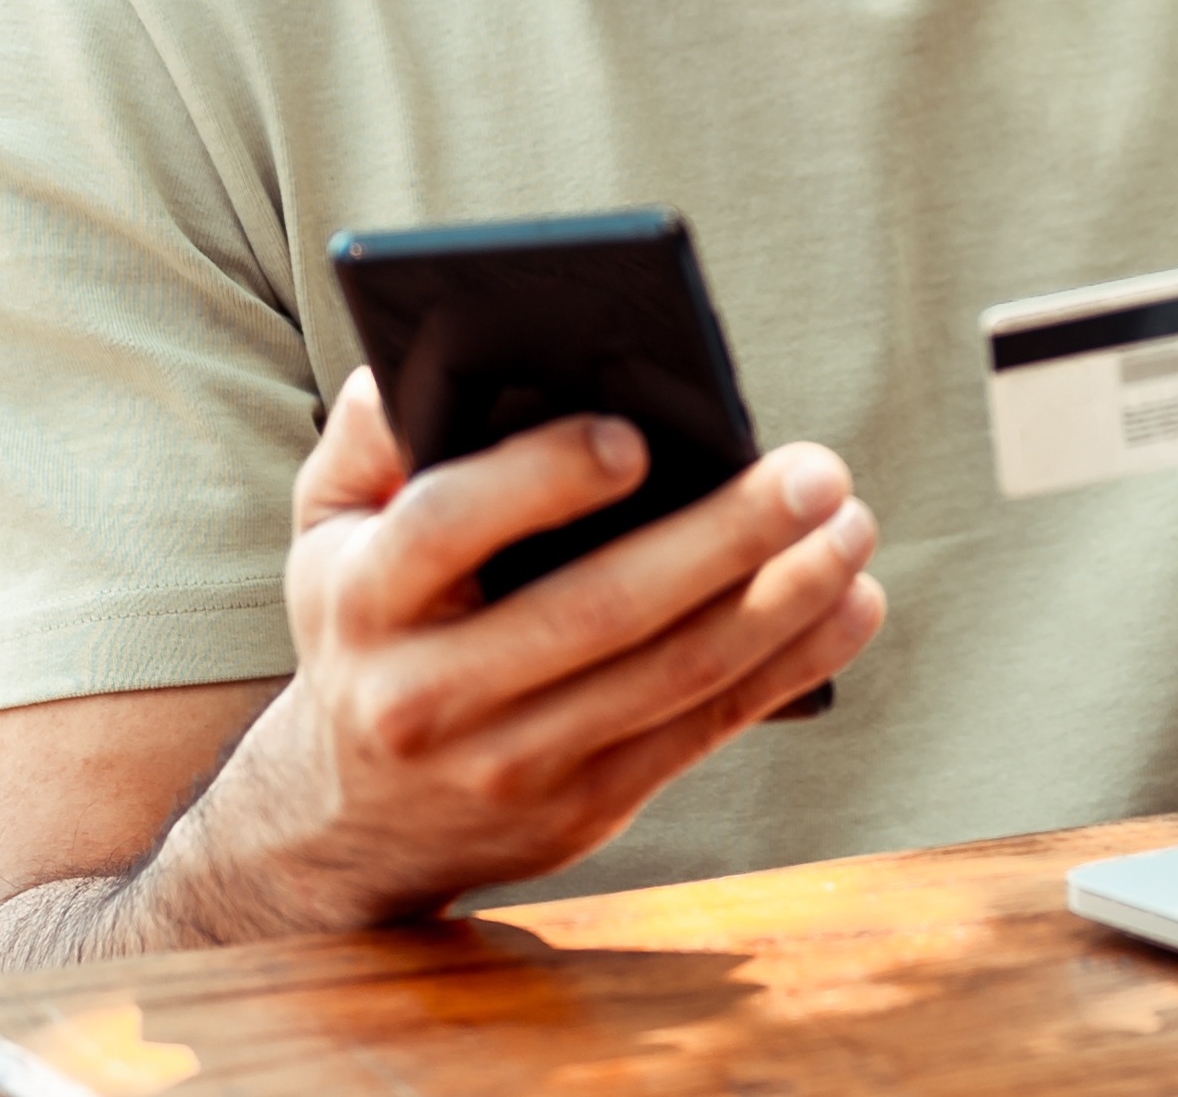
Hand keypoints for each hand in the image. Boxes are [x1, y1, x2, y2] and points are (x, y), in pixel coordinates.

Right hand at [178, 372, 882, 929]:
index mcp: (363, 599)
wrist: (353, 823)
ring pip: (670, 678)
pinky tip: (849, 607)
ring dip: (783, 604)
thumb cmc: (362, 629)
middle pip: (596, 611)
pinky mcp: (583, 810)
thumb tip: (431, 354)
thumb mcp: (325, 533)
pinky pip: (702, 732)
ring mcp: (510, 763)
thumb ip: (365, 441)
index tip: (638, 436)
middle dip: (722, 538)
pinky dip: (787, 668)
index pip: (448, 527)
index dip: (542, 480)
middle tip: (816, 473)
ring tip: (851, 529)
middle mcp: (429, 694)